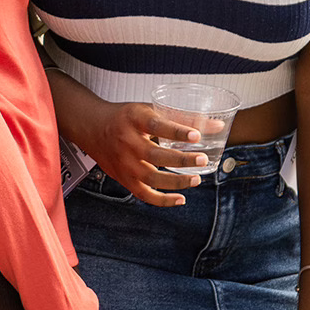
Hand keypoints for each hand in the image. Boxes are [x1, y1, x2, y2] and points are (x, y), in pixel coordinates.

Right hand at [71, 100, 210, 208]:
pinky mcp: (123, 178)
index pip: (156, 125)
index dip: (177, 132)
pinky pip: (144, 194)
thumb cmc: (125, 117)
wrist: (92, 127)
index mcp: (133, 119)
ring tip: (196, 179)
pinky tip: (181, 198)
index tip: (197, 135)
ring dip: (176, 182)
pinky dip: (163, 200)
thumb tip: (217, 126)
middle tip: (202, 159)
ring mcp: (124, 163)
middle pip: (155, 155)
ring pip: (151, 178)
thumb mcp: (148, 109)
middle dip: (181, 160)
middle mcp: (126, 142)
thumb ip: (180, 118)